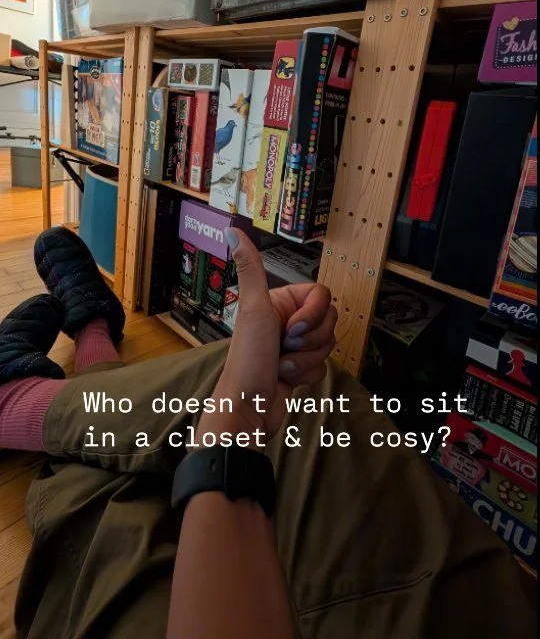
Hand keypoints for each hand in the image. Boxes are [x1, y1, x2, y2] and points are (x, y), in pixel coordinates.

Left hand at [195, 229, 336, 446]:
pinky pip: (323, 365)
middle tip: (285, 346)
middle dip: (311, 340)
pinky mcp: (300, 367)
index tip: (292, 328)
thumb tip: (233, 230)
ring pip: (327, 344)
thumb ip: (250, 268)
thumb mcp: (252, 308)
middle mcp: (287, 320)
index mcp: (279, 301)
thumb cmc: (248, 360)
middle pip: (329, 320)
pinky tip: (287, 378)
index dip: (313, 315)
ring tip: (282, 365)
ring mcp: (294, 345)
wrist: (249, 409)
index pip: (322, 296)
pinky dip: (307, 375)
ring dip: (306, 360)